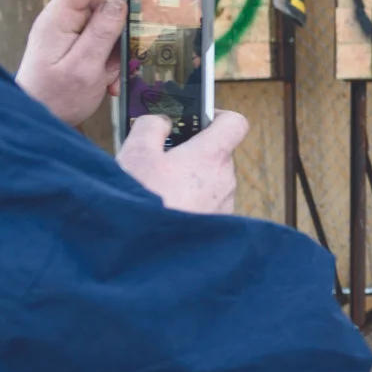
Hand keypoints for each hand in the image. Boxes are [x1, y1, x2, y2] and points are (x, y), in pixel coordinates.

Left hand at [19, 0, 151, 124]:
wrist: (38, 121)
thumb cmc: (53, 99)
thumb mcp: (83, 69)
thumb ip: (102, 33)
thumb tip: (120, 0)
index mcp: (59, 17)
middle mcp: (66, 17)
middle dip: (130, 20)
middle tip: (143, 41)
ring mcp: (73, 30)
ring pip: (113, 21)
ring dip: (123, 47)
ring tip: (115, 74)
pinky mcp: (81, 43)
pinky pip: (109, 40)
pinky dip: (117, 59)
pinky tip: (111, 80)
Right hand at [117, 110, 247, 214]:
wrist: (146, 255)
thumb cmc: (143, 202)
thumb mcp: (136, 153)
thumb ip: (151, 126)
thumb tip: (161, 121)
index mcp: (211, 156)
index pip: (236, 123)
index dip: (219, 116)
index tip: (201, 119)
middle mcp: (225, 180)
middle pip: (217, 154)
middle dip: (192, 153)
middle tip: (163, 160)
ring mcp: (224, 205)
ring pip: (211, 182)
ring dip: (189, 181)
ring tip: (158, 190)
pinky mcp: (218, 227)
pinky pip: (208, 205)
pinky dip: (191, 203)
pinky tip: (166, 210)